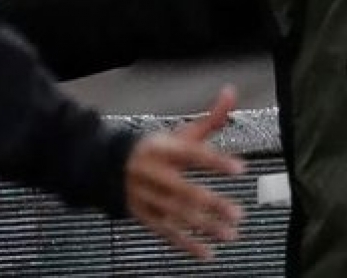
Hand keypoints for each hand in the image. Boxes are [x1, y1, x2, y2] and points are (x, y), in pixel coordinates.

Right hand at [125, 86, 245, 259]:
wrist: (106, 166)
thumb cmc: (156, 148)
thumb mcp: (181, 132)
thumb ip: (210, 117)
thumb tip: (231, 91)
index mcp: (164, 149)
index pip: (193, 154)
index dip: (216, 161)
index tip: (240, 169)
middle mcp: (153, 174)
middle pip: (183, 190)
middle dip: (211, 204)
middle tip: (237, 213)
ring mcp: (145, 197)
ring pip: (175, 214)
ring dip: (203, 226)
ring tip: (229, 234)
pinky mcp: (142, 215)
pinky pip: (164, 232)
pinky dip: (185, 244)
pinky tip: (206, 253)